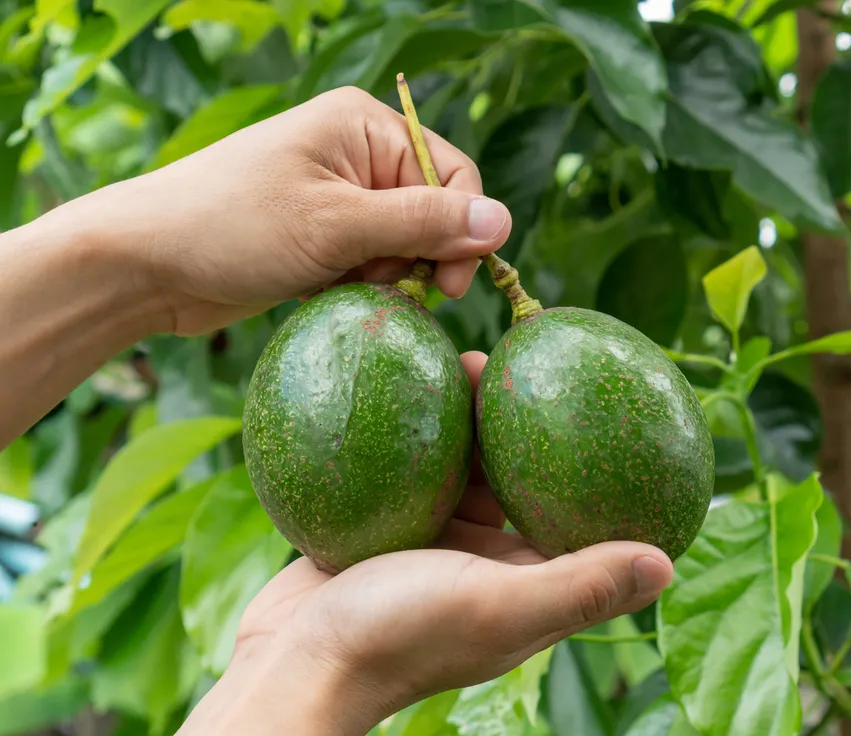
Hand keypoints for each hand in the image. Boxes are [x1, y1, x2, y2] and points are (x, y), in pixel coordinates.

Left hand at [73, 85, 510, 335]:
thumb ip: (424, 224)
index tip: (447, 286)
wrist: (144, 264)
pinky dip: (362, 284)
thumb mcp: (338, 226)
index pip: (455, 175)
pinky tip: (329, 292)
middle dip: (418, 258)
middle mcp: (357, 152)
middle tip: (382, 286)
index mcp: (364, 126)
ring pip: (405, 245)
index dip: (461, 231)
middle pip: (434, 212)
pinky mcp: (321, 235)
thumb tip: (504, 222)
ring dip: (388, 276)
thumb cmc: (233, 228)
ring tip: (343, 286)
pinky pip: (372, 262)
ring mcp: (338, 195)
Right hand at [153, 353, 674, 735]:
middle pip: (524, 481)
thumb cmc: (401, 636)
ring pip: (465, 469)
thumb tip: (669, 562)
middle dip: (533, 427)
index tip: (615, 410)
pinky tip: (414, 381)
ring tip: (475, 360)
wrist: (293, 663)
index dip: (603, 468)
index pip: (580, 517)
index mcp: (528, 586)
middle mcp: (489, 565)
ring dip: (473, 421)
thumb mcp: (500, 603)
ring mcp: (435, 547)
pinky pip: (411, 469)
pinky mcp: (384, 530)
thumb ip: (581, 584)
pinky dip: (418, 433)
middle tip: (534, 367)